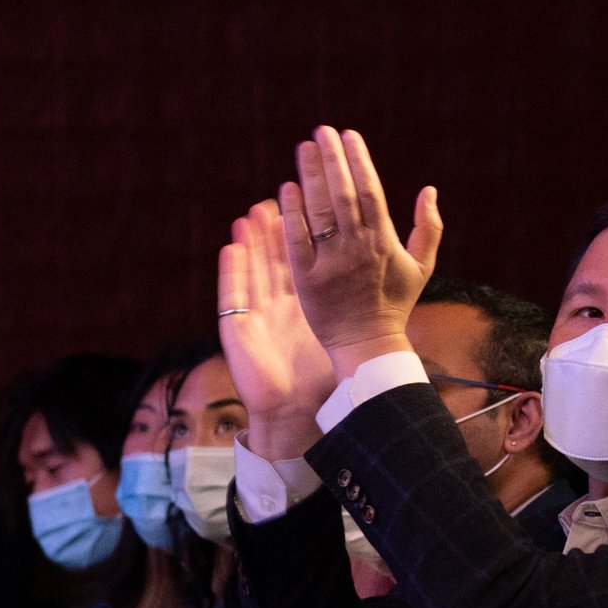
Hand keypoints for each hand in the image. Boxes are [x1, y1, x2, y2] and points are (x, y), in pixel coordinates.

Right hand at [218, 199, 337, 457]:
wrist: (294, 413)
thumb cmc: (317, 378)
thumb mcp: (339, 335)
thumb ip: (353, 304)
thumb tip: (376, 277)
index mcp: (302, 301)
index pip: (304, 258)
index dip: (306, 230)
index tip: (312, 199)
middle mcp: (277, 303)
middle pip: (274, 257)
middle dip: (276, 226)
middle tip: (277, 194)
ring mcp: (256, 314)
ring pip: (252, 269)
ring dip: (250, 241)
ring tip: (249, 213)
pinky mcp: (238, 331)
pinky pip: (234, 296)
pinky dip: (232, 272)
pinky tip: (230, 249)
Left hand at [280, 126, 441, 367]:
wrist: (368, 346)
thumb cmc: (394, 305)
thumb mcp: (421, 267)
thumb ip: (428, 228)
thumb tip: (429, 190)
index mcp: (384, 242)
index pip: (371, 191)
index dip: (359, 160)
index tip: (349, 135)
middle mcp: (357, 249)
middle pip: (343, 193)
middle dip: (332, 159)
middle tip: (321, 131)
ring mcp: (331, 264)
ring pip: (319, 211)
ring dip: (310, 176)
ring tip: (304, 148)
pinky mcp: (307, 280)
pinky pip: (297, 240)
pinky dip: (292, 213)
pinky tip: (286, 187)